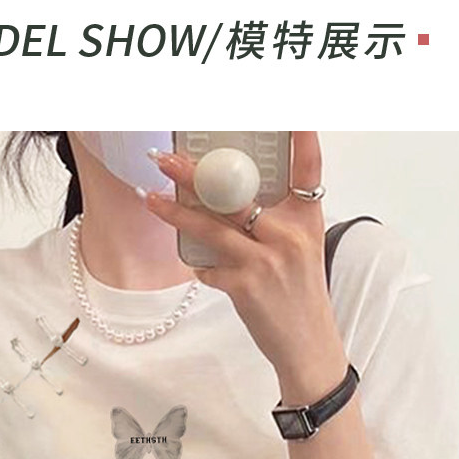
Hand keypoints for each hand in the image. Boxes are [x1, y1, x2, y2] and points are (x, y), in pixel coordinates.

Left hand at [141, 132, 349, 404]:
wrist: (308, 346)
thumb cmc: (300, 297)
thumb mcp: (300, 252)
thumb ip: (274, 224)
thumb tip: (229, 199)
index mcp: (306, 221)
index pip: (308, 169)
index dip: (300, 137)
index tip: (290, 112)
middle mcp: (288, 234)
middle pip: (237, 192)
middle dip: (197, 173)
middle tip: (168, 158)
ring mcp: (266, 260)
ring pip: (211, 225)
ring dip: (176, 211)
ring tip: (150, 196)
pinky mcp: (245, 285)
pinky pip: (208, 266)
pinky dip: (200, 265)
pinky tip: (198, 265)